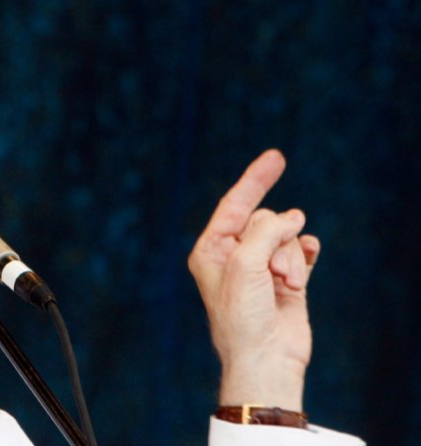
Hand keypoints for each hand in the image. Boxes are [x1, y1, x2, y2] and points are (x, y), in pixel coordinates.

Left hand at [188, 150, 320, 410]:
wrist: (265, 358)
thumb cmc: (242, 315)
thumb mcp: (245, 263)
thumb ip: (266, 230)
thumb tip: (294, 217)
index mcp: (210, 249)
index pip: (234, 204)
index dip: (254, 179)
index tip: (276, 156)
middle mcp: (233, 254)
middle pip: (265, 220)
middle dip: (276, 239)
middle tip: (274, 271)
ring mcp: (261, 265)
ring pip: (287, 236)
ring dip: (291, 257)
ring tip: (286, 283)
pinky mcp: (286, 278)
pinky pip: (301, 249)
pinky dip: (306, 255)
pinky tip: (304, 267)